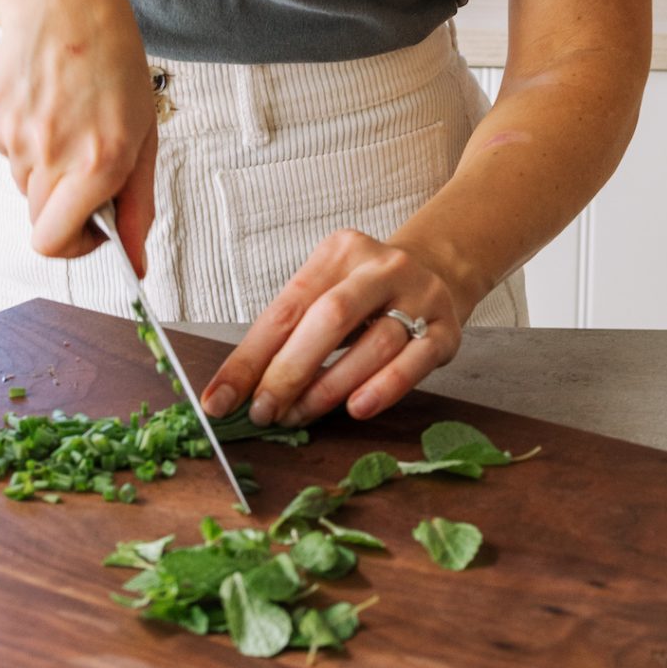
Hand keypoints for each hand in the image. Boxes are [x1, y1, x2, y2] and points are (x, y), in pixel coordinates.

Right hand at [0, 0, 157, 274]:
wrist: (62, 1)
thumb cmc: (113, 66)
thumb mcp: (144, 135)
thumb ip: (137, 206)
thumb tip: (138, 265)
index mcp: (98, 163)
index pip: (53, 242)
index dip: (73, 244)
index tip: (92, 228)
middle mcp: (52, 153)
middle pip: (38, 218)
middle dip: (61, 204)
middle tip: (84, 161)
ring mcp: (15, 135)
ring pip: (24, 181)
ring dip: (45, 164)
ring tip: (67, 115)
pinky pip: (7, 150)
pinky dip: (24, 137)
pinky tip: (43, 99)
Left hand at [199, 227, 472, 428]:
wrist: (440, 272)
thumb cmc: (365, 295)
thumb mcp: (325, 295)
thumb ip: (287, 335)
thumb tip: (236, 391)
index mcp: (338, 252)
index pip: (285, 308)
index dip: (249, 358)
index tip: (219, 400)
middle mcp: (380, 267)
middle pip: (329, 318)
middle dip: (289, 372)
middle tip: (264, 413)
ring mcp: (419, 295)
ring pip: (373, 343)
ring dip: (330, 387)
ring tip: (301, 415)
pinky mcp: (446, 329)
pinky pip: (414, 361)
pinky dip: (383, 387)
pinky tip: (356, 408)